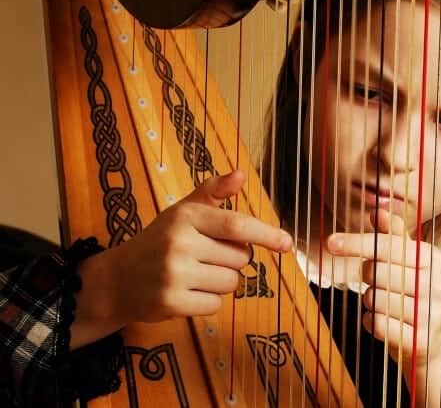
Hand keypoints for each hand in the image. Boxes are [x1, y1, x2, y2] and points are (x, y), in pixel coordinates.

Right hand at [72, 171, 291, 347]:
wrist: (116, 280)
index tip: (287, 243)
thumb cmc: (158, 242)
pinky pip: (215, 304)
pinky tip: (186, 293)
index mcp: (185, 216)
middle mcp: (179, 243)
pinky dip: (207, 302)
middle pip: (240, 258)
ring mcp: (174, 274)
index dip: (266, 234)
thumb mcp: (182, 212)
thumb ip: (212, 192)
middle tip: (204, 258)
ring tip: (194, 275)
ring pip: (231, 283)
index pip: (236, 225)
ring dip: (220, 282)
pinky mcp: (171, 302)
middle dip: (232, 260)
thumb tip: (241, 174)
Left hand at [327, 210, 440, 406]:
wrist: (440, 344)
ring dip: (370, 302)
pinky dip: (371, 322)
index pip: (388, 245)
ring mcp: (429, 313)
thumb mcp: (411, 263)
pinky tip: (385, 322)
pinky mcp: (419, 339)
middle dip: (367, 277)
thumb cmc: (416, 295)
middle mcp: (434, 283)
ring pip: (373, 298)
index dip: (357, 242)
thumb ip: (394, 236)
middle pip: (376, 271)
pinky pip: (376, 324)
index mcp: (431, 258)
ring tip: (386, 305)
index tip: (331, 241)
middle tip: (378, 282)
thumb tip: (377, 209)